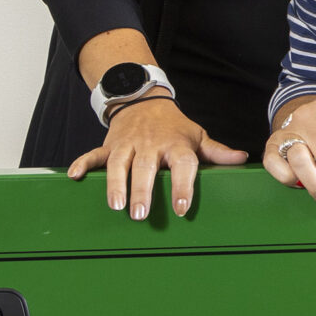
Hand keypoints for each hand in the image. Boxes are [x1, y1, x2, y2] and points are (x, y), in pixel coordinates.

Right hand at [68, 96, 247, 219]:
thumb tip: (241, 158)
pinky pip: (93, 154)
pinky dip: (83, 164)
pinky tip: (74, 176)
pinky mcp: (109, 145)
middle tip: (140, 215)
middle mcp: (151, 145)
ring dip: (116, 184)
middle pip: (146, 168)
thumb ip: (216, 152)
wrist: (145, 100)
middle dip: (142, 191)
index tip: (181, 208)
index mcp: (176, 145)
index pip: (182, 165)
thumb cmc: (174, 127)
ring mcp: (128, 144)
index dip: (183, 186)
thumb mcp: (197, 136)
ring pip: (119, 164)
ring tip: (115, 206)